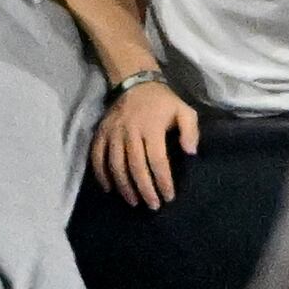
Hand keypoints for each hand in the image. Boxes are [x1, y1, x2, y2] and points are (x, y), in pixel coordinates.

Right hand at [94, 77, 198, 207]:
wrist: (135, 83)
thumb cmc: (163, 102)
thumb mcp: (185, 110)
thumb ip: (191, 131)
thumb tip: (190, 153)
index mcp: (151, 128)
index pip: (157, 160)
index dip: (163, 181)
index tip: (168, 197)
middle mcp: (130, 133)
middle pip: (135, 167)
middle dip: (144, 189)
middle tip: (152, 205)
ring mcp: (113, 134)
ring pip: (115, 165)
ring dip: (124, 186)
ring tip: (133, 201)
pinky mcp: (100, 134)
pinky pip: (97, 158)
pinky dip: (101, 175)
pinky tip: (109, 189)